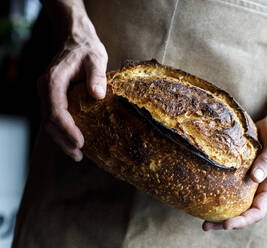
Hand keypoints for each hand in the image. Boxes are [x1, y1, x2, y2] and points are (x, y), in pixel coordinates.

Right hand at [38, 30, 107, 161]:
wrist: (76, 40)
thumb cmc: (87, 49)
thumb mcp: (96, 58)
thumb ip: (97, 75)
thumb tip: (98, 95)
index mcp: (53, 80)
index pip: (56, 110)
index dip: (67, 128)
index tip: (81, 142)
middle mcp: (45, 88)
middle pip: (50, 121)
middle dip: (63, 140)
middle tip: (79, 156)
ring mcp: (48, 93)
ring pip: (50, 122)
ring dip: (62, 139)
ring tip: (77, 155)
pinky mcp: (54, 97)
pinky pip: (55, 117)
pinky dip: (63, 131)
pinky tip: (75, 140)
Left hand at [202, 115, 266, 229]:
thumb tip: (255, 177)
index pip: (258, 210)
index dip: (244, 220)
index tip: (227, 224)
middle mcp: (258, 188)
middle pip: (244, 213)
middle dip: (227, 223)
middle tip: (206, 227)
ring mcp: (249, 183)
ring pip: (235, 204)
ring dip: (220, 215)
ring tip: (202, 221)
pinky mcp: (239, 175)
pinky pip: (229, 190)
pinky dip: (218, 197)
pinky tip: (204, 197)